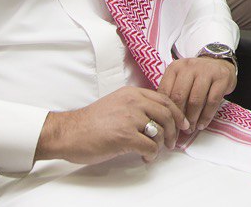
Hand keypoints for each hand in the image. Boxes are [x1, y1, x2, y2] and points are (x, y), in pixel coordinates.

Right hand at [35, 85, 185, 164]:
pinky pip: (150, 146)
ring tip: (155, 151)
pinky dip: (151, 154)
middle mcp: (133, 102)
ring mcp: (130, 118)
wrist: (68, 132)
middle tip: (174, 142)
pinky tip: (145, 157)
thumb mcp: (116, 103)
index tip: (182, 124)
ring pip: (161, 131)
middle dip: (175, 130)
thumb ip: (135, 106)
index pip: (165, 99)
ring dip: (162, 144)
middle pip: (167, 114)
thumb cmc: (90, 122)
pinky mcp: (125, 136)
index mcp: (132, 93)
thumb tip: (156, 118)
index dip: (177, 113)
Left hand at [158, 56, 237, 131]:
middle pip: (179, 96)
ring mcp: (206, 70)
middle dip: (179, 117)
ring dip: (192, 118)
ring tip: (191, 129)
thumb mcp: (180, 81)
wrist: (219, 66)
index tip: (168, 124)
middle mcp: (189, 66)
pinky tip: (202, 124)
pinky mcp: (222, 77)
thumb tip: (165, 120)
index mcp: (175, 67)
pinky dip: (206, 116)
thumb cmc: (195, 78)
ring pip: (195, 100)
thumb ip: (172, 95)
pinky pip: (212, 101)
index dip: (166, 111)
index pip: (165, 91)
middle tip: (180, 129)